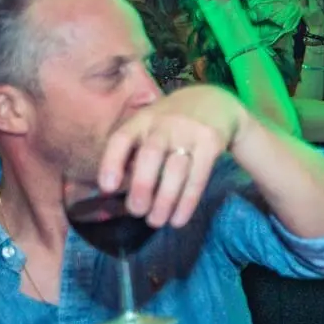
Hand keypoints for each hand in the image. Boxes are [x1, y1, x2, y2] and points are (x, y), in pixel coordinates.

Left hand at [98, 84, 246, 227]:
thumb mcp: (150, 125)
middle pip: (151, 154)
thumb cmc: (172, 123)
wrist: (216, 102)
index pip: (121, 139)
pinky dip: (188, 201)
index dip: (112, 163)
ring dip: (165, 199)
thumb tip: (117, 190)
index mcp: (142, 120)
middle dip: (142, 186)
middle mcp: (164, 124)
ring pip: (176, 169)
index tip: (107, 189)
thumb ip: (134, 150)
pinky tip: (179, 219)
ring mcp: (190, 132)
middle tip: (137, 212)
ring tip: (156, 221)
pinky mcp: (211, 143)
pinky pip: (199, 176)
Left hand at [298, 0, 323, 37]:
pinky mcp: (311, 5)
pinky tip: (320, 7)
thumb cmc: (315, 20)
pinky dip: (319, 1)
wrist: (318, 29)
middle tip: (318, 2)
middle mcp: (301, 2)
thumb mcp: (315, 9)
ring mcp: (306, 4)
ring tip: (319, 8)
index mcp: (299, 3)